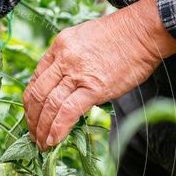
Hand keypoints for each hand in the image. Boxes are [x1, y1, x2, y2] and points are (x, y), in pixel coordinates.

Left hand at [24, 0, 175, 149]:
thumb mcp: (84, 40)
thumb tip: (65, 87)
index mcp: (59, 47)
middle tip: (33, 135)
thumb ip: (70, 61)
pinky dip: (57, 129)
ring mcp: (77, 73)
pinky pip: (68, 112)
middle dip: (32, 119)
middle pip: (37, 94)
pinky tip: (53, 141)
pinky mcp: (94, 87)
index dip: (31, 102)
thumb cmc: (121, 37)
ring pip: (49, 105)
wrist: (144, 31)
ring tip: (42, 144)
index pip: (36, 78)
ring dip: (42, 129)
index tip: (32, 116)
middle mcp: (63, 59)